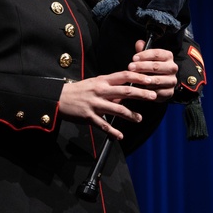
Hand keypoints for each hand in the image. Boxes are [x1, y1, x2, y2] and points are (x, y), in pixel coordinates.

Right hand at [57, 39, 177, 138]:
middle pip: (125, 91)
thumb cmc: (80, 90)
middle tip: (153, 96)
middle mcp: (101, 91)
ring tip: (139, 118)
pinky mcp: (88, 116)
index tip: (150, 80)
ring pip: (117, 109)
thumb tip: (127, 94)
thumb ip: (111, 88)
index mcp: (103, 81)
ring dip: (130, 114)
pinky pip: (103, 125)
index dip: (138, 77)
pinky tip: (120, 135)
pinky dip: (112, 131)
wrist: (59, 98)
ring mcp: (95, 104)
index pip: (124, 76)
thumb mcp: (96, 84)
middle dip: (141, 94)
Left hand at [128, 39, 178, 100]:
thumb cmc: (152, 70)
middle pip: (156, 66)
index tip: (134, 58)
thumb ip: (143, 51)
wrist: (160, 85)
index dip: (144, 55)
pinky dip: (149, 90)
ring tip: (135, 78)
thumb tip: (139, 43)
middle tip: (130, 67)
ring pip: (158, 79)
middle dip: (142, 67)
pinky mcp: (170, 92)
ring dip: (145, 79)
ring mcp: (172, 80)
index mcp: (168, 56)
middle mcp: (172, 67)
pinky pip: (159, 91)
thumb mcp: (147, 59)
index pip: (157, 53)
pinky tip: (141, 88)